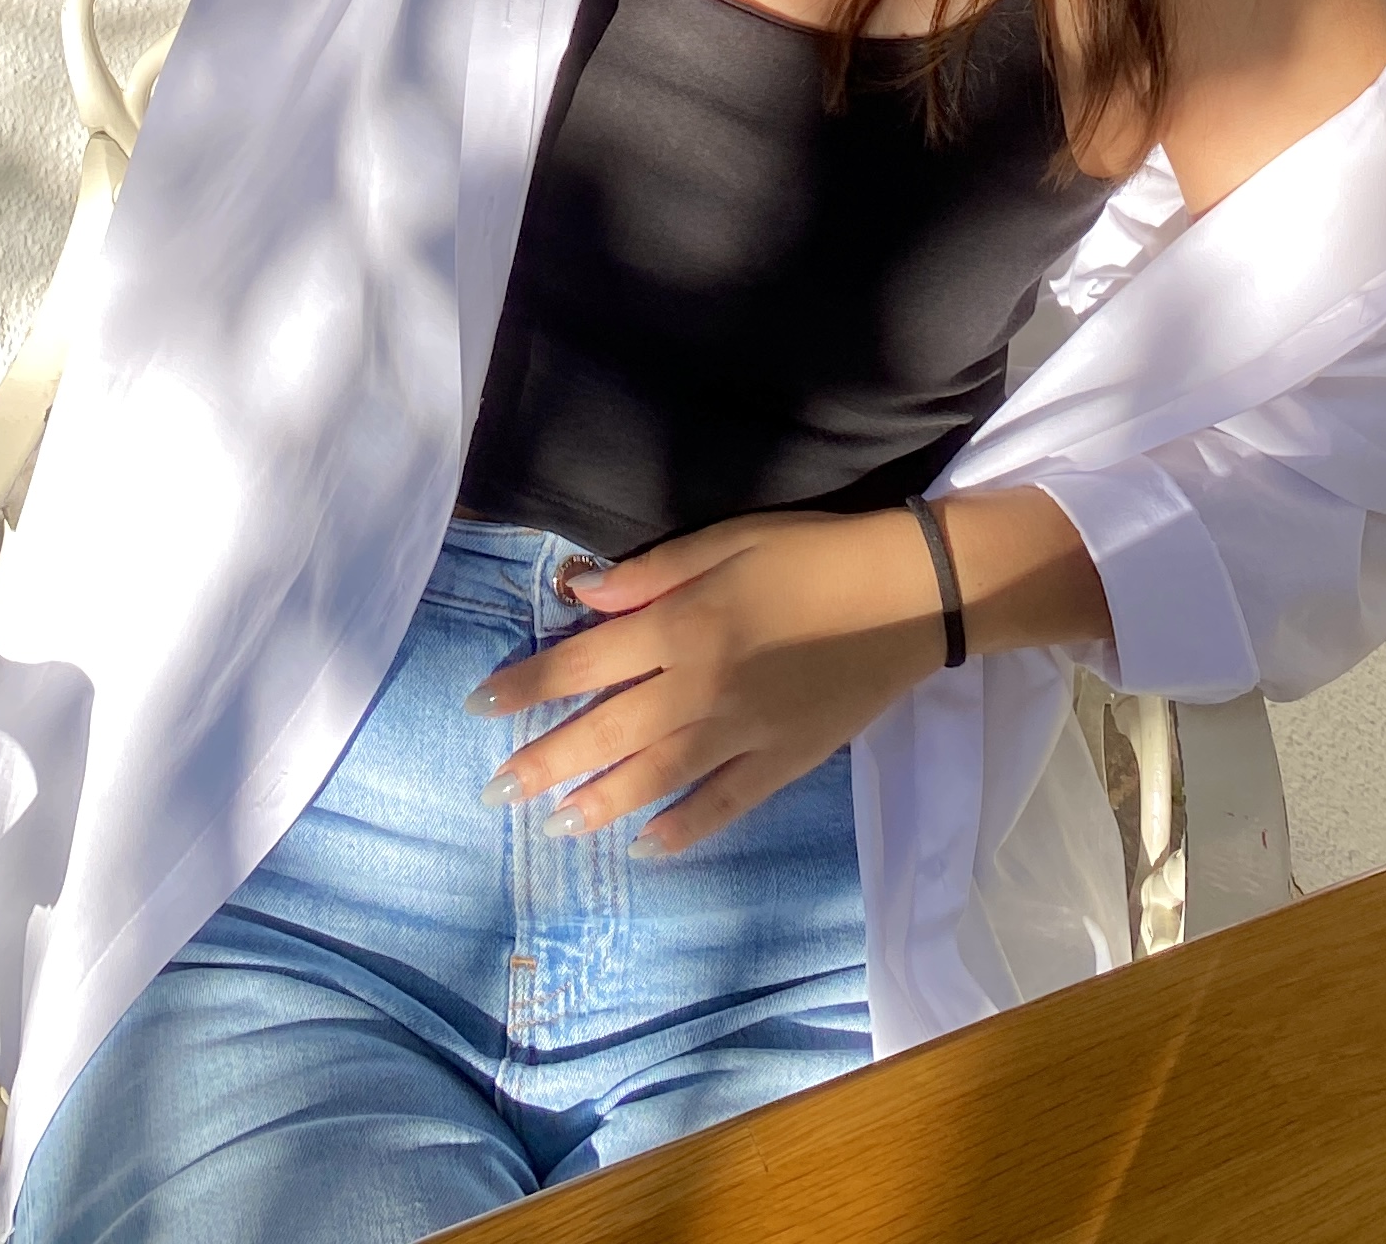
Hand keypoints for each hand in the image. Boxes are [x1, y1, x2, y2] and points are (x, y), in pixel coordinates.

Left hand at [467, 510, 944, 851]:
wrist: (906, 593)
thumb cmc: (809, 552)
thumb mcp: (727, 540)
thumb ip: (652, 573)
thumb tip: (580, 594)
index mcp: (682, 626)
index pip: (585, 662)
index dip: (528, 686)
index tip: (479, 707)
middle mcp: (700, 688)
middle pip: (606, 731)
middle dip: (544, 762)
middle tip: (495, 792)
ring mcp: (742, 734)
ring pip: (654, 778)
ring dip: (599, 801)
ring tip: (555, 822)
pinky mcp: (782, 762)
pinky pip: (723, 805)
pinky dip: (683, 830)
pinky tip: (648, 845)